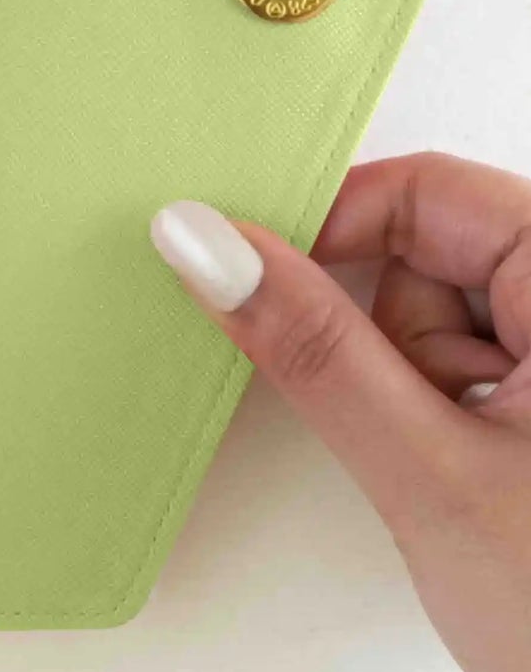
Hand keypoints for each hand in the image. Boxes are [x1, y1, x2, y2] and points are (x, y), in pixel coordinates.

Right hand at [152, 153, 530, 671]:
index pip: (430, 190)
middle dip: (379, 330)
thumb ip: (311, 348)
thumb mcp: (430, 478)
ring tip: (446, 475)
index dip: (326, 225)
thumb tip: (203, 241)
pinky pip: (468, 367)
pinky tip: (458, 481)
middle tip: (389, 421)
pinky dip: (434, 413)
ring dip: (409, 382)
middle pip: (436, 249)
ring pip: (444, 315)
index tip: (242, 277)